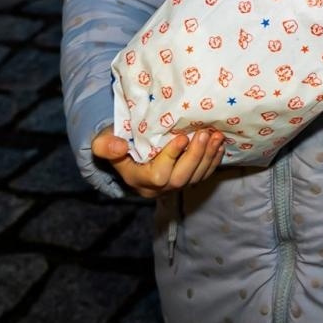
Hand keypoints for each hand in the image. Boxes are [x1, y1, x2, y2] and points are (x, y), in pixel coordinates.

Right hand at [91, 128, 223, 197]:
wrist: (124, 149)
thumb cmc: (114, 143)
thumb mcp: (102, 143)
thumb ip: (106, 146)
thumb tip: (119, 146)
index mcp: (138, 180)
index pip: (158, 175)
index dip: (171, 157)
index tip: (181, 138)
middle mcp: (157, 188)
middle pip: (180, 178)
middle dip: (195, 156)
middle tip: (204, 134)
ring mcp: (173, 185)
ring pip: (195, 178)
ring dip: (208, 157)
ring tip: (215, 136)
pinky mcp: (185, 180)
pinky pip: (203, 175)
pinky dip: (213, 161)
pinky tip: (219, 145)